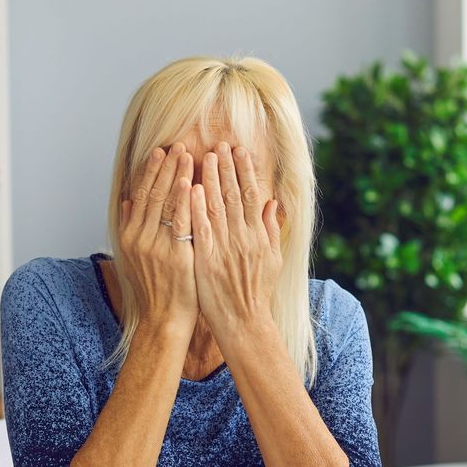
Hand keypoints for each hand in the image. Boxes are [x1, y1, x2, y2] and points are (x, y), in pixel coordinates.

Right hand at [119, 143, 195, 332]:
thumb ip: (130, 227)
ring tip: (186, 154)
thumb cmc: (154, 289)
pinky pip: (181, 222)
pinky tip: (191, 183)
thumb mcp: (134, 257)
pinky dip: (186, 201)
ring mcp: (157, 246)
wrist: (163, 319)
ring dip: (176, 176)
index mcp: (130, 236)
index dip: (149, 171)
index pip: (139, 195)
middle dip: (164, 167)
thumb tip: (127, 202)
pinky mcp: (176, 256)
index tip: (158, 151)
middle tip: (175, 144)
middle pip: (152, 193)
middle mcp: (140, 238)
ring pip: (166, 203)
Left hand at [189, 141, 281, 339]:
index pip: (253, 195)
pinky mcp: (206, 260)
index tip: (240, 150)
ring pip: (218, 206)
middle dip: (227, 167)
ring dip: (212, 179)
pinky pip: (200, 230)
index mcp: (259, 235)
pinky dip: (197, 208)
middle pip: (235, 195)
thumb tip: (274, 203)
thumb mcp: (273, 259)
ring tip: (206, 156)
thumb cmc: (257, 293)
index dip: (246, 170)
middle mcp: (243, 238)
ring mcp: (224, 248)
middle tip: (221, 144)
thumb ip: (272, 229)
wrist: (245, 322)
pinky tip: (192, 189)